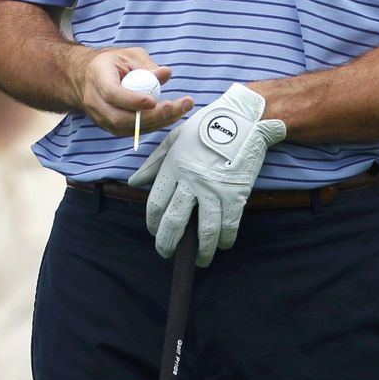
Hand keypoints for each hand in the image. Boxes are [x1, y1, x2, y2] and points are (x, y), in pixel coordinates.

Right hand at [72, 49, 191, 135]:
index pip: (112, 94)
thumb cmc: (108, 64)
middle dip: (152, 116)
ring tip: (181, 108)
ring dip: (158, 121)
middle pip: (122, 118)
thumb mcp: (127, 55)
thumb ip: (146, 65)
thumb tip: (166, 74)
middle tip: (174, 106)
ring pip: (130, 128)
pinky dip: (155, 124)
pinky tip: (171, 114)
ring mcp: (102, 119)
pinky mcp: (112, 128)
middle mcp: (96, 103)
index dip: (133, 100)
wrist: (86, 78)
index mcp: (98, 79)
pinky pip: (135, 131)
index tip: (153, 101)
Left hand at [127, 83, 285, 265]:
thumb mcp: (174, 139)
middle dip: (168, 242)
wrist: (244, 120)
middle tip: (166, 253)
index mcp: (173, 167)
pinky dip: (226, 239)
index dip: (152, 224)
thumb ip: (154, 163)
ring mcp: (215, 189)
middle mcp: (191, 181)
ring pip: (205, 230)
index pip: (155, 204)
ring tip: (200, 259)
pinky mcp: (236, 194)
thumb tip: (134, 182)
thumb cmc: (206, 126)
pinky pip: (229, 224)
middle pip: (174, 221)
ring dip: (202, 250)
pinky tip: (222, 244)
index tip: (154, 232)